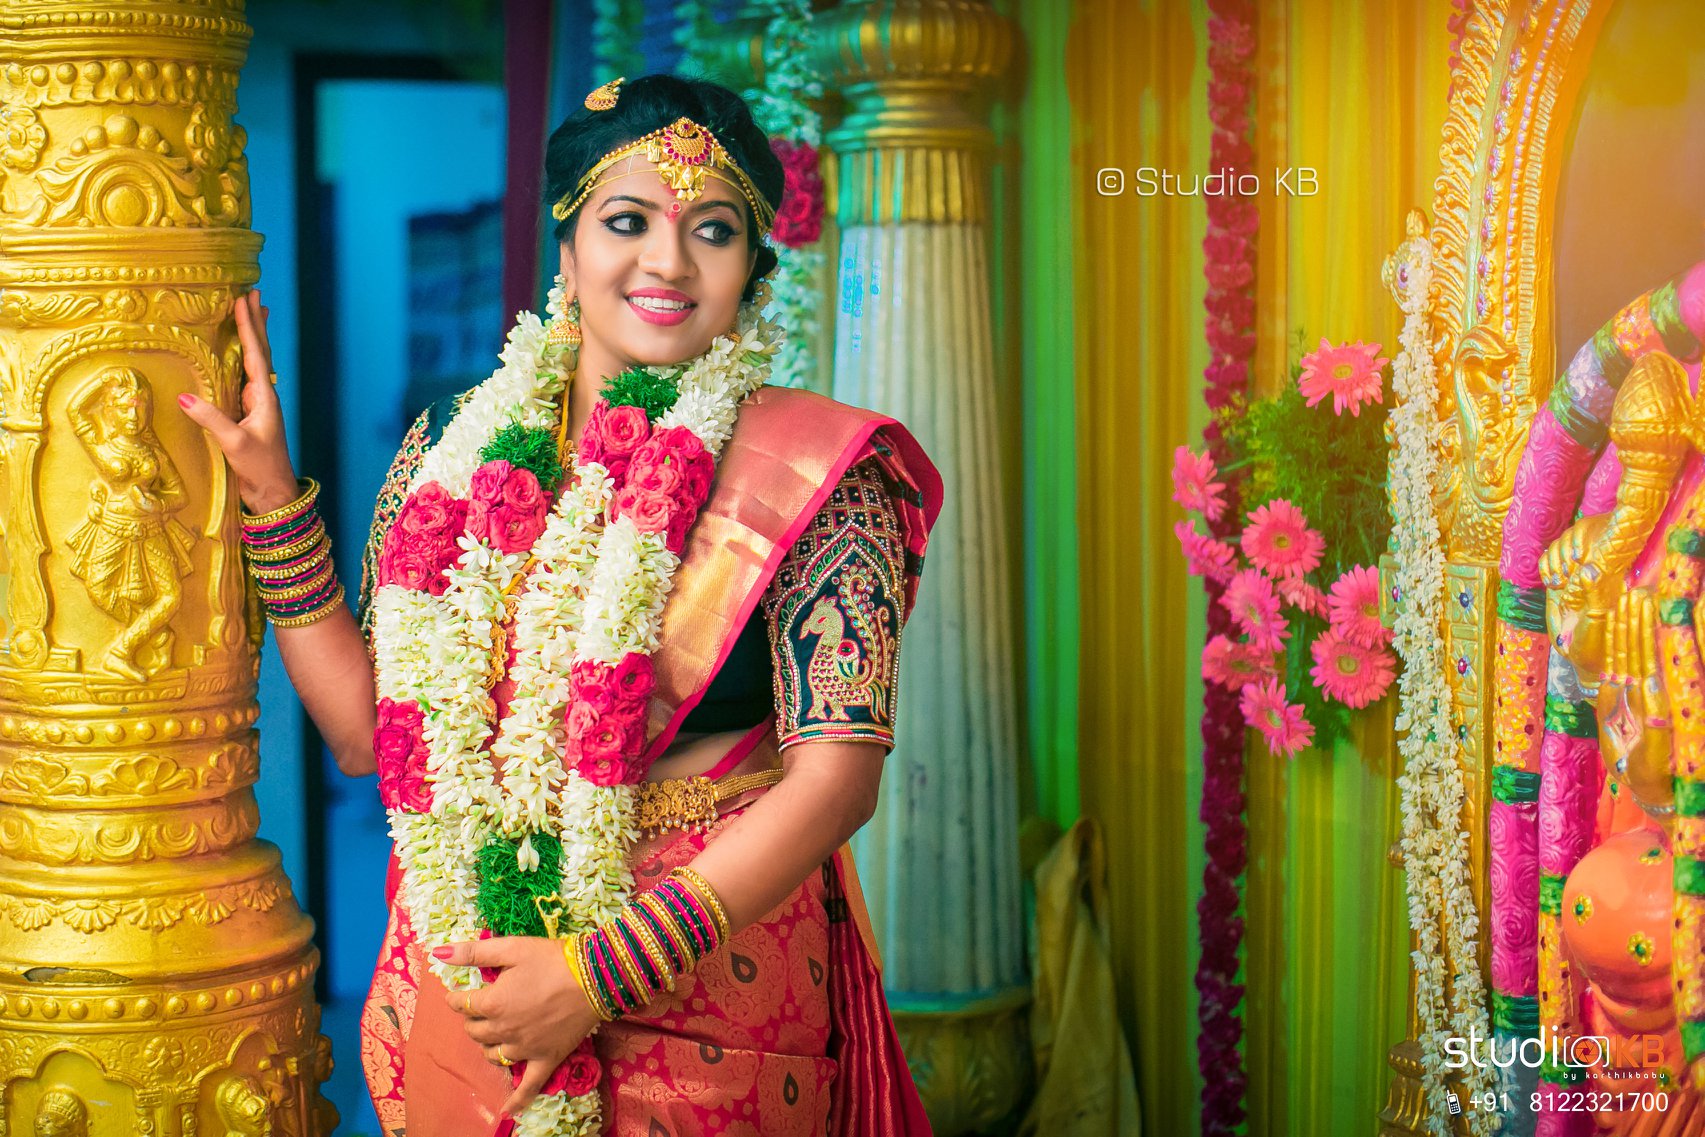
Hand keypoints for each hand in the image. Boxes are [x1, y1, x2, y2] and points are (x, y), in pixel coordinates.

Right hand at [179, 290, 299, 512]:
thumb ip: (211, 420)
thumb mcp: (233, 443)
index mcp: (264, 397)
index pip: (255, 354)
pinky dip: (242, 358)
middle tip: (255, 294)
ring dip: (253, 336)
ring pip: (254, 362)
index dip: (248, 326)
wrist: (273, 492)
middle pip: (259, 351)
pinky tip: (240, 354)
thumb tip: (184, 398)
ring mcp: (256, 404)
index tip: (245, 300)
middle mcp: (263, 396)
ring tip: (255, 312)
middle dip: (255, 322)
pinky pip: (243, 377)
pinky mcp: (247, 415)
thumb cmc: (259, 468)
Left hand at [435, 936, 600, 1117]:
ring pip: (492, 1055)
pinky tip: (507, 1111)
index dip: (458, 997)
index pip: (462, 1005)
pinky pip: (527, 1086)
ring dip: (487, 1044)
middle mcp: (503, 1030)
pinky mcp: (544, 1060)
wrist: (595, 977)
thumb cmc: (552, 959)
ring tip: (494, 1033)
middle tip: (482, 1007)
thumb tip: (439, 952)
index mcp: (492, 1003)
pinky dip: (516, 1100)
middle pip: (474, 1031)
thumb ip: (474, 952)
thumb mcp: (512, 948)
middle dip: (473, 1019)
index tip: (461, 993)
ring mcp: (524, 1049)